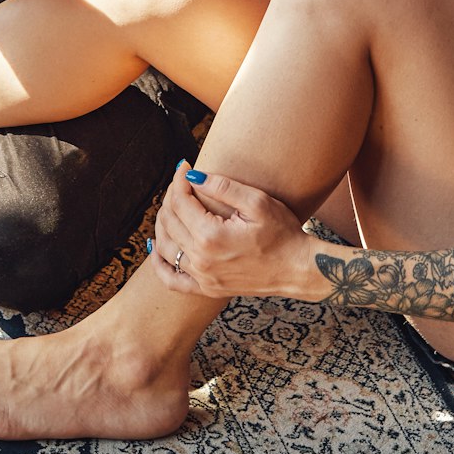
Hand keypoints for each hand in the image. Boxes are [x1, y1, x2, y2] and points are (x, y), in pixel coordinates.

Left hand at [150, 165, 323, 302]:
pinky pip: (171, 279)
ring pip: (166, 246)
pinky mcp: (207, 288)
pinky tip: (156, 246)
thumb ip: (222, 187)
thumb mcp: (257, 203)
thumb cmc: (283, 233)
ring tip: (173, 204)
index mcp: (211, 237)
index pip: (180, 201)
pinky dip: (159, 262)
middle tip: (183, 181)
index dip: (179, 180)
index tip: (185, 165)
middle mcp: (201, 260)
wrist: (298, 270)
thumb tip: (192, 175)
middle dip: (172, 195)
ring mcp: (203, 277)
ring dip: (163, 222)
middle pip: (170, 221)